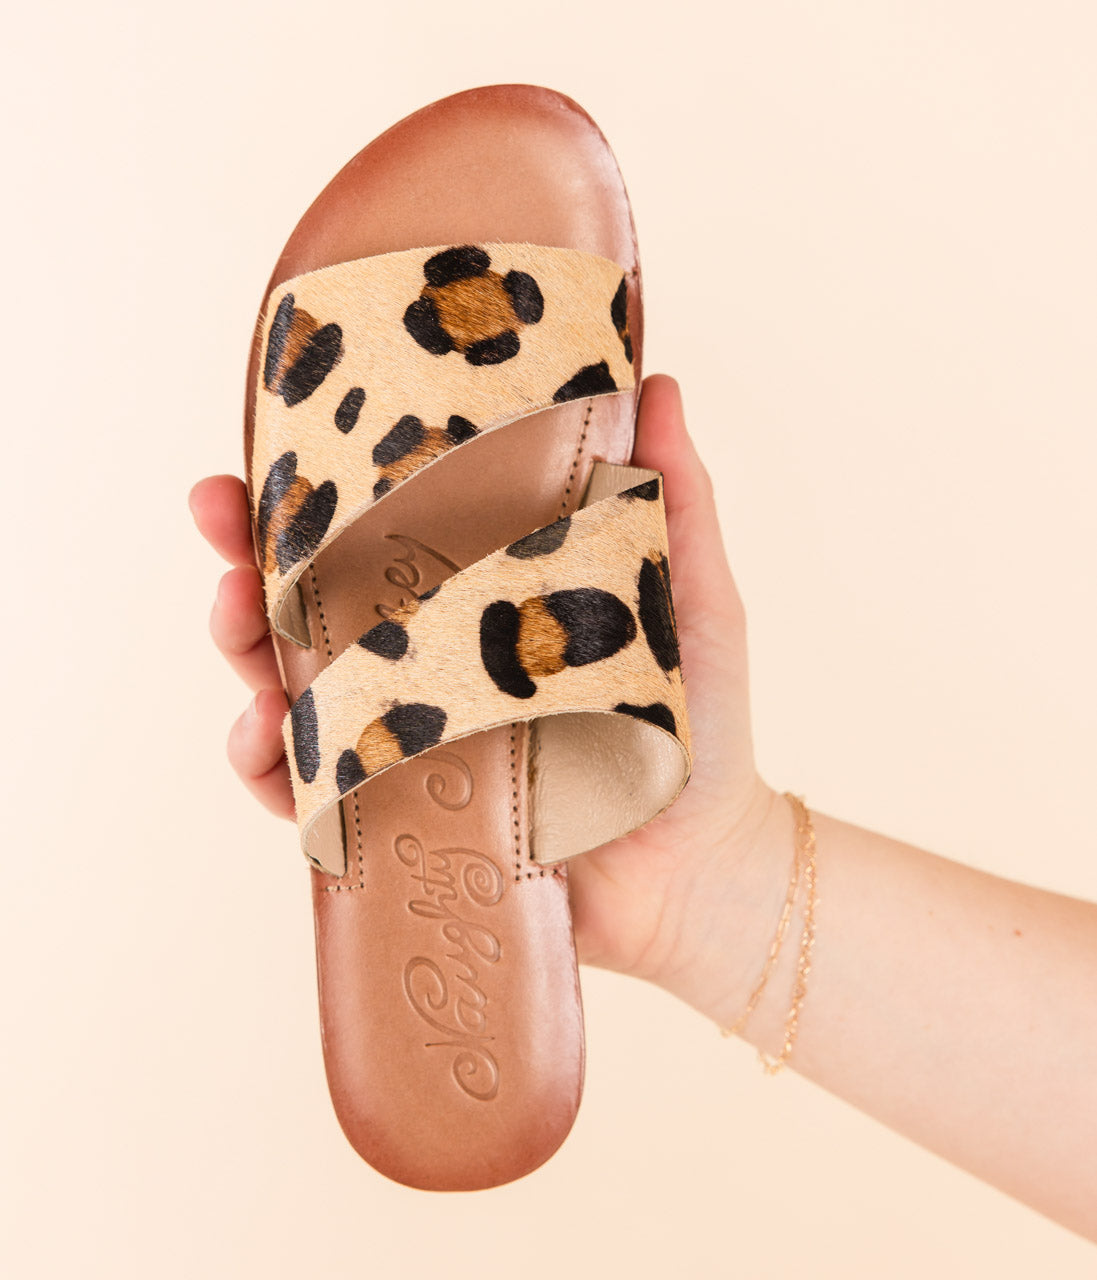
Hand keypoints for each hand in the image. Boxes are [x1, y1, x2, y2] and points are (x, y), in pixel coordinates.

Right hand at [190, 375, 781, 994]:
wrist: (703, 869)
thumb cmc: (705, 732)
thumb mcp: (694, 601)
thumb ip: (676, 503)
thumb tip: (662, 384)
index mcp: (481, 604)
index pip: (381, 536)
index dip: (312, 496)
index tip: (264, 456)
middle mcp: (430, 667)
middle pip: (310, 605)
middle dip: (244, 561)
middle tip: (222, 528)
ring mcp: (407, 744)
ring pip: (290, 689)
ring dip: (243, 651)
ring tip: (241, 627)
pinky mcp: (400, 821)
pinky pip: (307, 796)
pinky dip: (269, 769)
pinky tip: (266, 740)